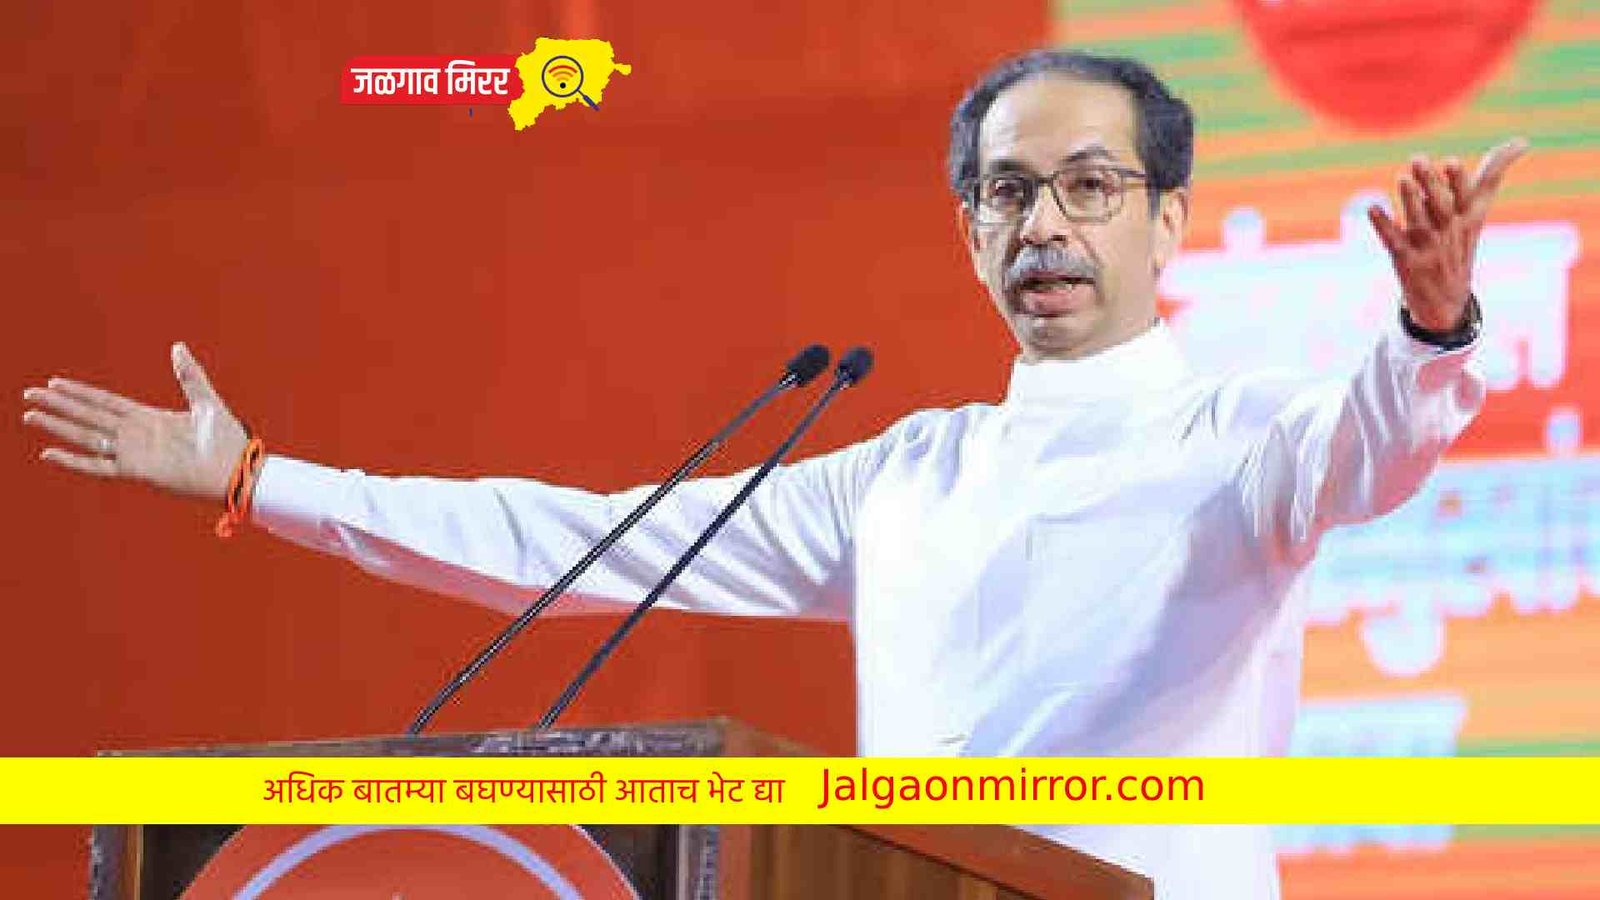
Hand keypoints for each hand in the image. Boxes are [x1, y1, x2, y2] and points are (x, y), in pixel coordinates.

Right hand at [22, 343, 248, 501]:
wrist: (238, 470)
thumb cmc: (227, 440)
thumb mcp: (206, 401)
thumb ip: (189, 375)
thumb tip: (177, 346)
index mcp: (148, 418)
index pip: (105, 402)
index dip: (80, 393)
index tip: (55, 383)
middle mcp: (135, 435)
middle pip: (87, 416)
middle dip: (58, 406)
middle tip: (29, 395)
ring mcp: (133, 454)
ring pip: (86, 437)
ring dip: (58, 427)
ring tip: (30, 416)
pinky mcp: (136, 471)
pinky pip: (98, 466)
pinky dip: (73, 460)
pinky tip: (49, 452)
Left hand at [1367, 137, 1528, 331]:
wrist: (1448, 300)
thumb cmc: (1460, 243)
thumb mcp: (1478, 211)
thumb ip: (1493, 174)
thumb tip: (1523, 140)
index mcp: (1468, 216)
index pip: (1467, 196)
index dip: (1458, 181)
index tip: (1450, 163)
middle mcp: (1449, 230)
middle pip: (1442, 206)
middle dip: (1432, 184)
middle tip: (1418, 160)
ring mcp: (1428, 246)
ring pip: (1419, 222)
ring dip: (1411, 201)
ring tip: (1402, 179)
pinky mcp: (1406, 260)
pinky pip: (1394, 241)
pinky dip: (1384, 226)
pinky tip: (1373, 209)